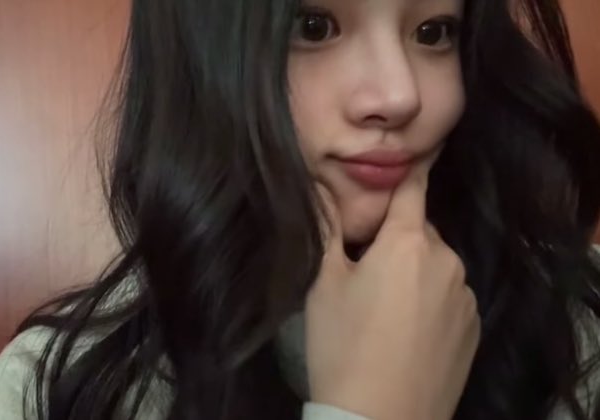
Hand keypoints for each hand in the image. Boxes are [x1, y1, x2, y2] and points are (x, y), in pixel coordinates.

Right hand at [306, 154, 479, 419]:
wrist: (379, 419)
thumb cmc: (342, 345)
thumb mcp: (323, 285)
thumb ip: (326, 229)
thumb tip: (319, 187)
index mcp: (406, 243)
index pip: (412, 190)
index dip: (406, 172)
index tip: (404, 159)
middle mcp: (446, 260)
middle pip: (418, 232)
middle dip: (395, 239)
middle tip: (363, 266)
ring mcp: (465, 296)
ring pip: (435, 265)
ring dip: (414, 270)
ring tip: (384, 306)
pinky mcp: (473, 328)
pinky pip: (450, 297)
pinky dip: (431, 300)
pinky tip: (407, 330)